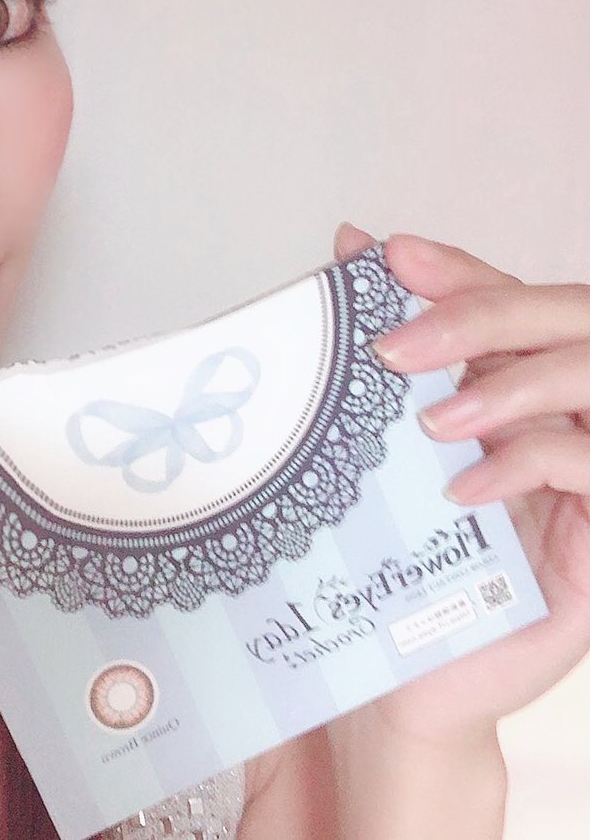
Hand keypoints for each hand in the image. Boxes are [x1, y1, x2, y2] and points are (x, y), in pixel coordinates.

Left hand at [331, 222, 589, 741]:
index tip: (389, 257)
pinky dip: (529, 461)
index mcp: (514, 386)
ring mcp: (589, 478)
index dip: (458, 271)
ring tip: (433, 422)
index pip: (510, 298)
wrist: (404, 670)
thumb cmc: (392, 555)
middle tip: (396, 345)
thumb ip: (380, 357)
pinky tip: (463, 489)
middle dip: (482, 315)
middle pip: (569, 320)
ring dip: (511, 386)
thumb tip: (347, 244)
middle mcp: (564, 416)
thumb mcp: (380, 449)